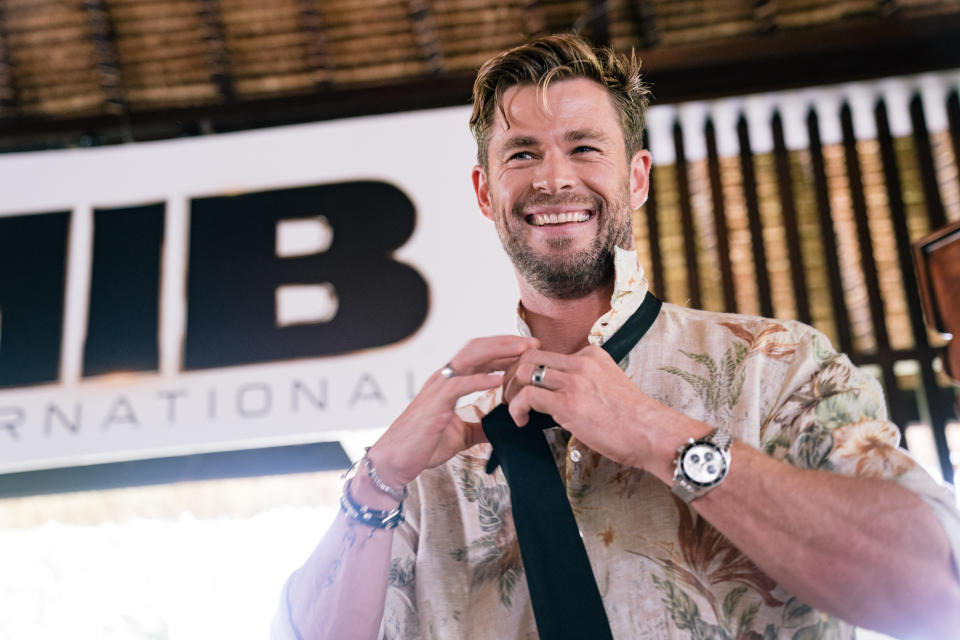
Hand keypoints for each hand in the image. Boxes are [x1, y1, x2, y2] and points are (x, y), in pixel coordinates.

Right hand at [368, 336, 538, 486]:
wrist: (396, 461)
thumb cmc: (423, 446)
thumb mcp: (461, 435)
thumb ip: (479, 427)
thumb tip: (500, 428)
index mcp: (450, 383)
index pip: (479, 355)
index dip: (504, 350)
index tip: (528, 350)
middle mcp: (444, 379)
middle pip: (477, 348)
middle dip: (506, 343)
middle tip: (533, 343)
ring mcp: (438, 388)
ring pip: (470, 358)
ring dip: (498, 352)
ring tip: (522, 351)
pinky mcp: (435, 403)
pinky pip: (460, 385)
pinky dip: (481, 379)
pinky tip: (500, 379)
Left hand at [503, 345, 708, 474]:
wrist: (653, 433)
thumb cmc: (634, 421)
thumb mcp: (609, 388)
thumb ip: (586, 384)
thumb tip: (560, 398)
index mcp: (592, 356)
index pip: (548, 353)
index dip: (529, 370)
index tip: (524, 386)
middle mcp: (582, 361)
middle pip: (529, 355)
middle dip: (512, 375)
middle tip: (509, 395)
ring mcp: (575, 380)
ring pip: (525, 370)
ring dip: (511, 390)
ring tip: (513, 408)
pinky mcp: (569, 402)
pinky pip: (528, 396)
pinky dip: (517, 408)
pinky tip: (521, 421)